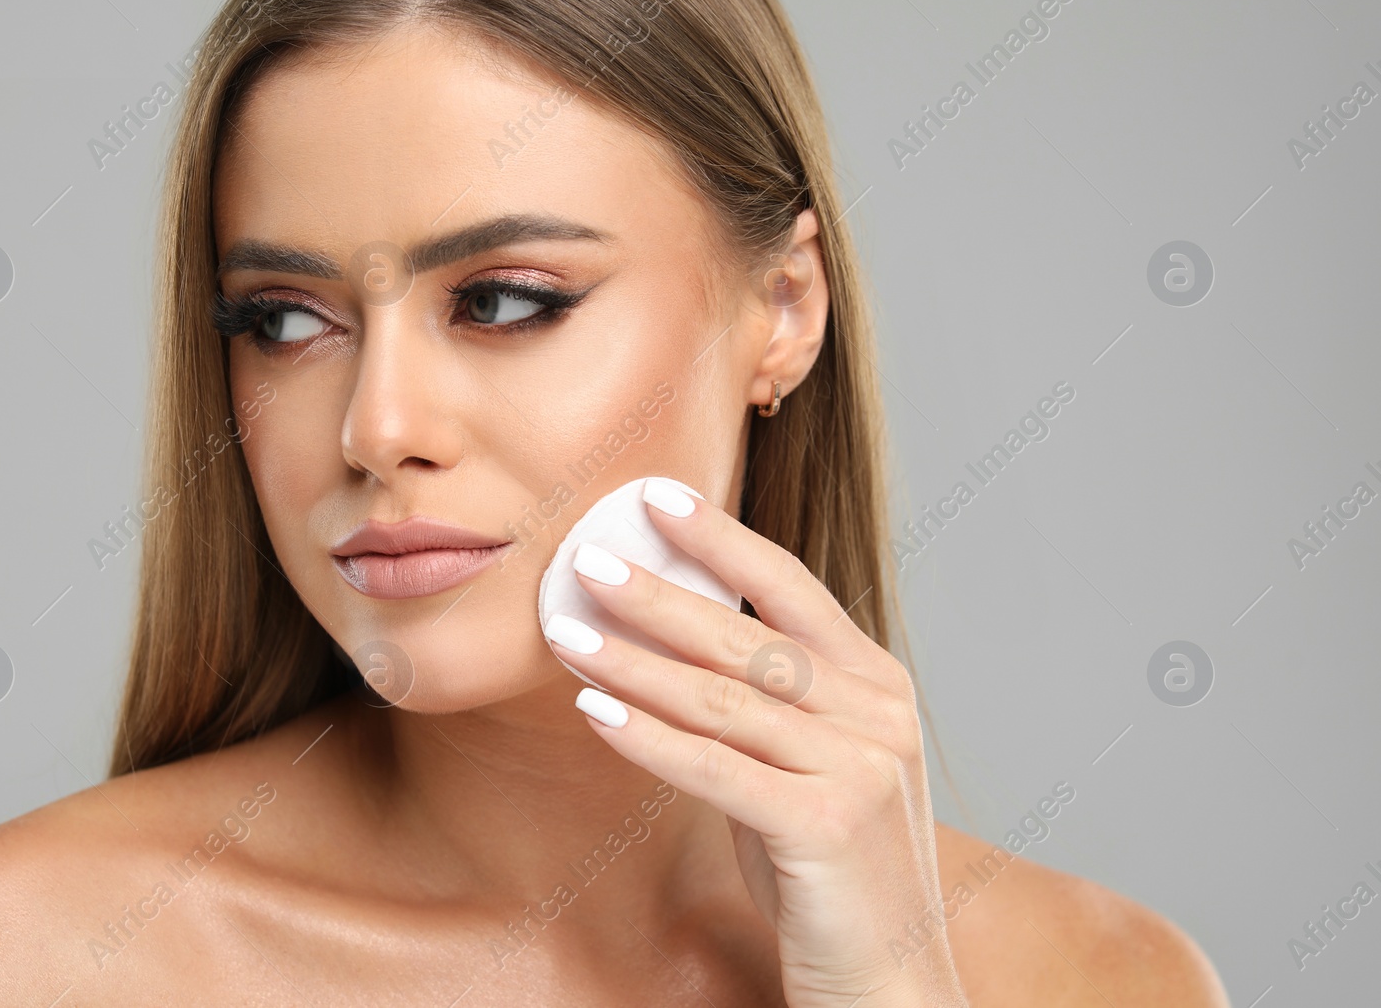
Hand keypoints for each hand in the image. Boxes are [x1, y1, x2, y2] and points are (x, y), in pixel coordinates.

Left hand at [541, 478, 968, 1007]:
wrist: (890, 983)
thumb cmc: (832, 873)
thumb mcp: (806, 767)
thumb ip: (762, 706)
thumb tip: (666, 640)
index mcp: (878, 686)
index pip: (792, 587)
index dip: (722, 540)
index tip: (657, 499)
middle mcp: (878, 714)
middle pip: (749, 635)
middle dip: (660, 593)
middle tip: (586, 559)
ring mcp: (861, 766)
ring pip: (724, 697)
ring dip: (634, 661)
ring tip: (568, 630)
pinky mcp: (828, 822)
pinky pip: (717, 767)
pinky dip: (649, 736)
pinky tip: (595, 710)